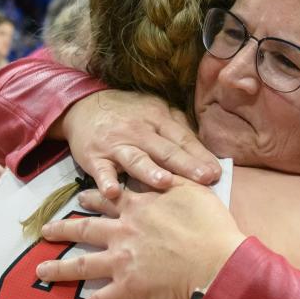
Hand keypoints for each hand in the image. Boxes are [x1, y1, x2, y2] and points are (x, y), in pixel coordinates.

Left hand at [37, 177, 245, 298]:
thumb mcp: (194, 189)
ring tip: (40, 270)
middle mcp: (123, 232)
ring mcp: (122, 261)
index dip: (94, 197)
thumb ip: (175, 176)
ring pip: (83, 265)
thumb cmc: (211, 226)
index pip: (110, 199)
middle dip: (64, 229)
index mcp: (139, 207)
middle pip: (86, 229)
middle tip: (47, 230)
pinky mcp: (127, 288)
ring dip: (59, 268)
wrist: (217, 261)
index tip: (81, 197)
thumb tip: (166, 165)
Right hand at [59, 90, 220, 199]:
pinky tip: (112, 193)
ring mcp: (116, 145)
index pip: (182, 139)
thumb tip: (204, 150)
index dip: (200, 155)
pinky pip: (101, 170)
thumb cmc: (127, 113)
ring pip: (136, 159)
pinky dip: (105, 181)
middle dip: (185, 165)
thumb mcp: (154, 110)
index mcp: (157, 120)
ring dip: (149, 171)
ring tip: (165, 182)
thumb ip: (178, 127)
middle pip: (165, 150)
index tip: (216, 172)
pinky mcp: (95, 157)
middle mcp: (139, 132)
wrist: (83, 106)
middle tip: (205, 178)